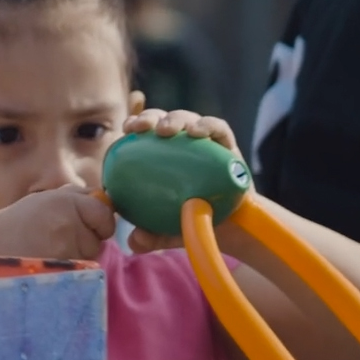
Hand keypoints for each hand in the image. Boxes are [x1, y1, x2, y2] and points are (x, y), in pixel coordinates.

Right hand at [0, 186, 114, 261]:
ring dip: (76, 256)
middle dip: (86, 240)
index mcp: (63, 197)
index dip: (97, 221)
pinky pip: (81, 269)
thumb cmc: (12, 230)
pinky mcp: (64, 262)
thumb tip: (106, 203)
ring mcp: (66, 239)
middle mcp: (67, 213)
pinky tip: (45, 263)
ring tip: (45, 252)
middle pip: (101, 234)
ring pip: (92, 253)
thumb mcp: (41, 203)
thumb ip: (74, 201)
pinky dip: (69, 270)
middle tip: (51, 241)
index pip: (103, 209)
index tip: (76, 226)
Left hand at [122, 104, 240, 251]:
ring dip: (176, 119)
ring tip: (167, 130)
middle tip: (142, 127)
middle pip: (162, 120)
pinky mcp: (228, 145)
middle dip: (150, 117)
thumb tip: (134, 242)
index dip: (134, 125)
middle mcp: (181, 145)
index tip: (126, 130)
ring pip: (187, 119)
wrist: (233, 230)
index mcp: (161, 156)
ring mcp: (205, 143)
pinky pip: (218, 128)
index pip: (143, 133)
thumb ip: (151, 236)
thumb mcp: (168, 233)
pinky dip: (207, 125)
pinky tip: (197, 132)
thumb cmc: (194, 223)